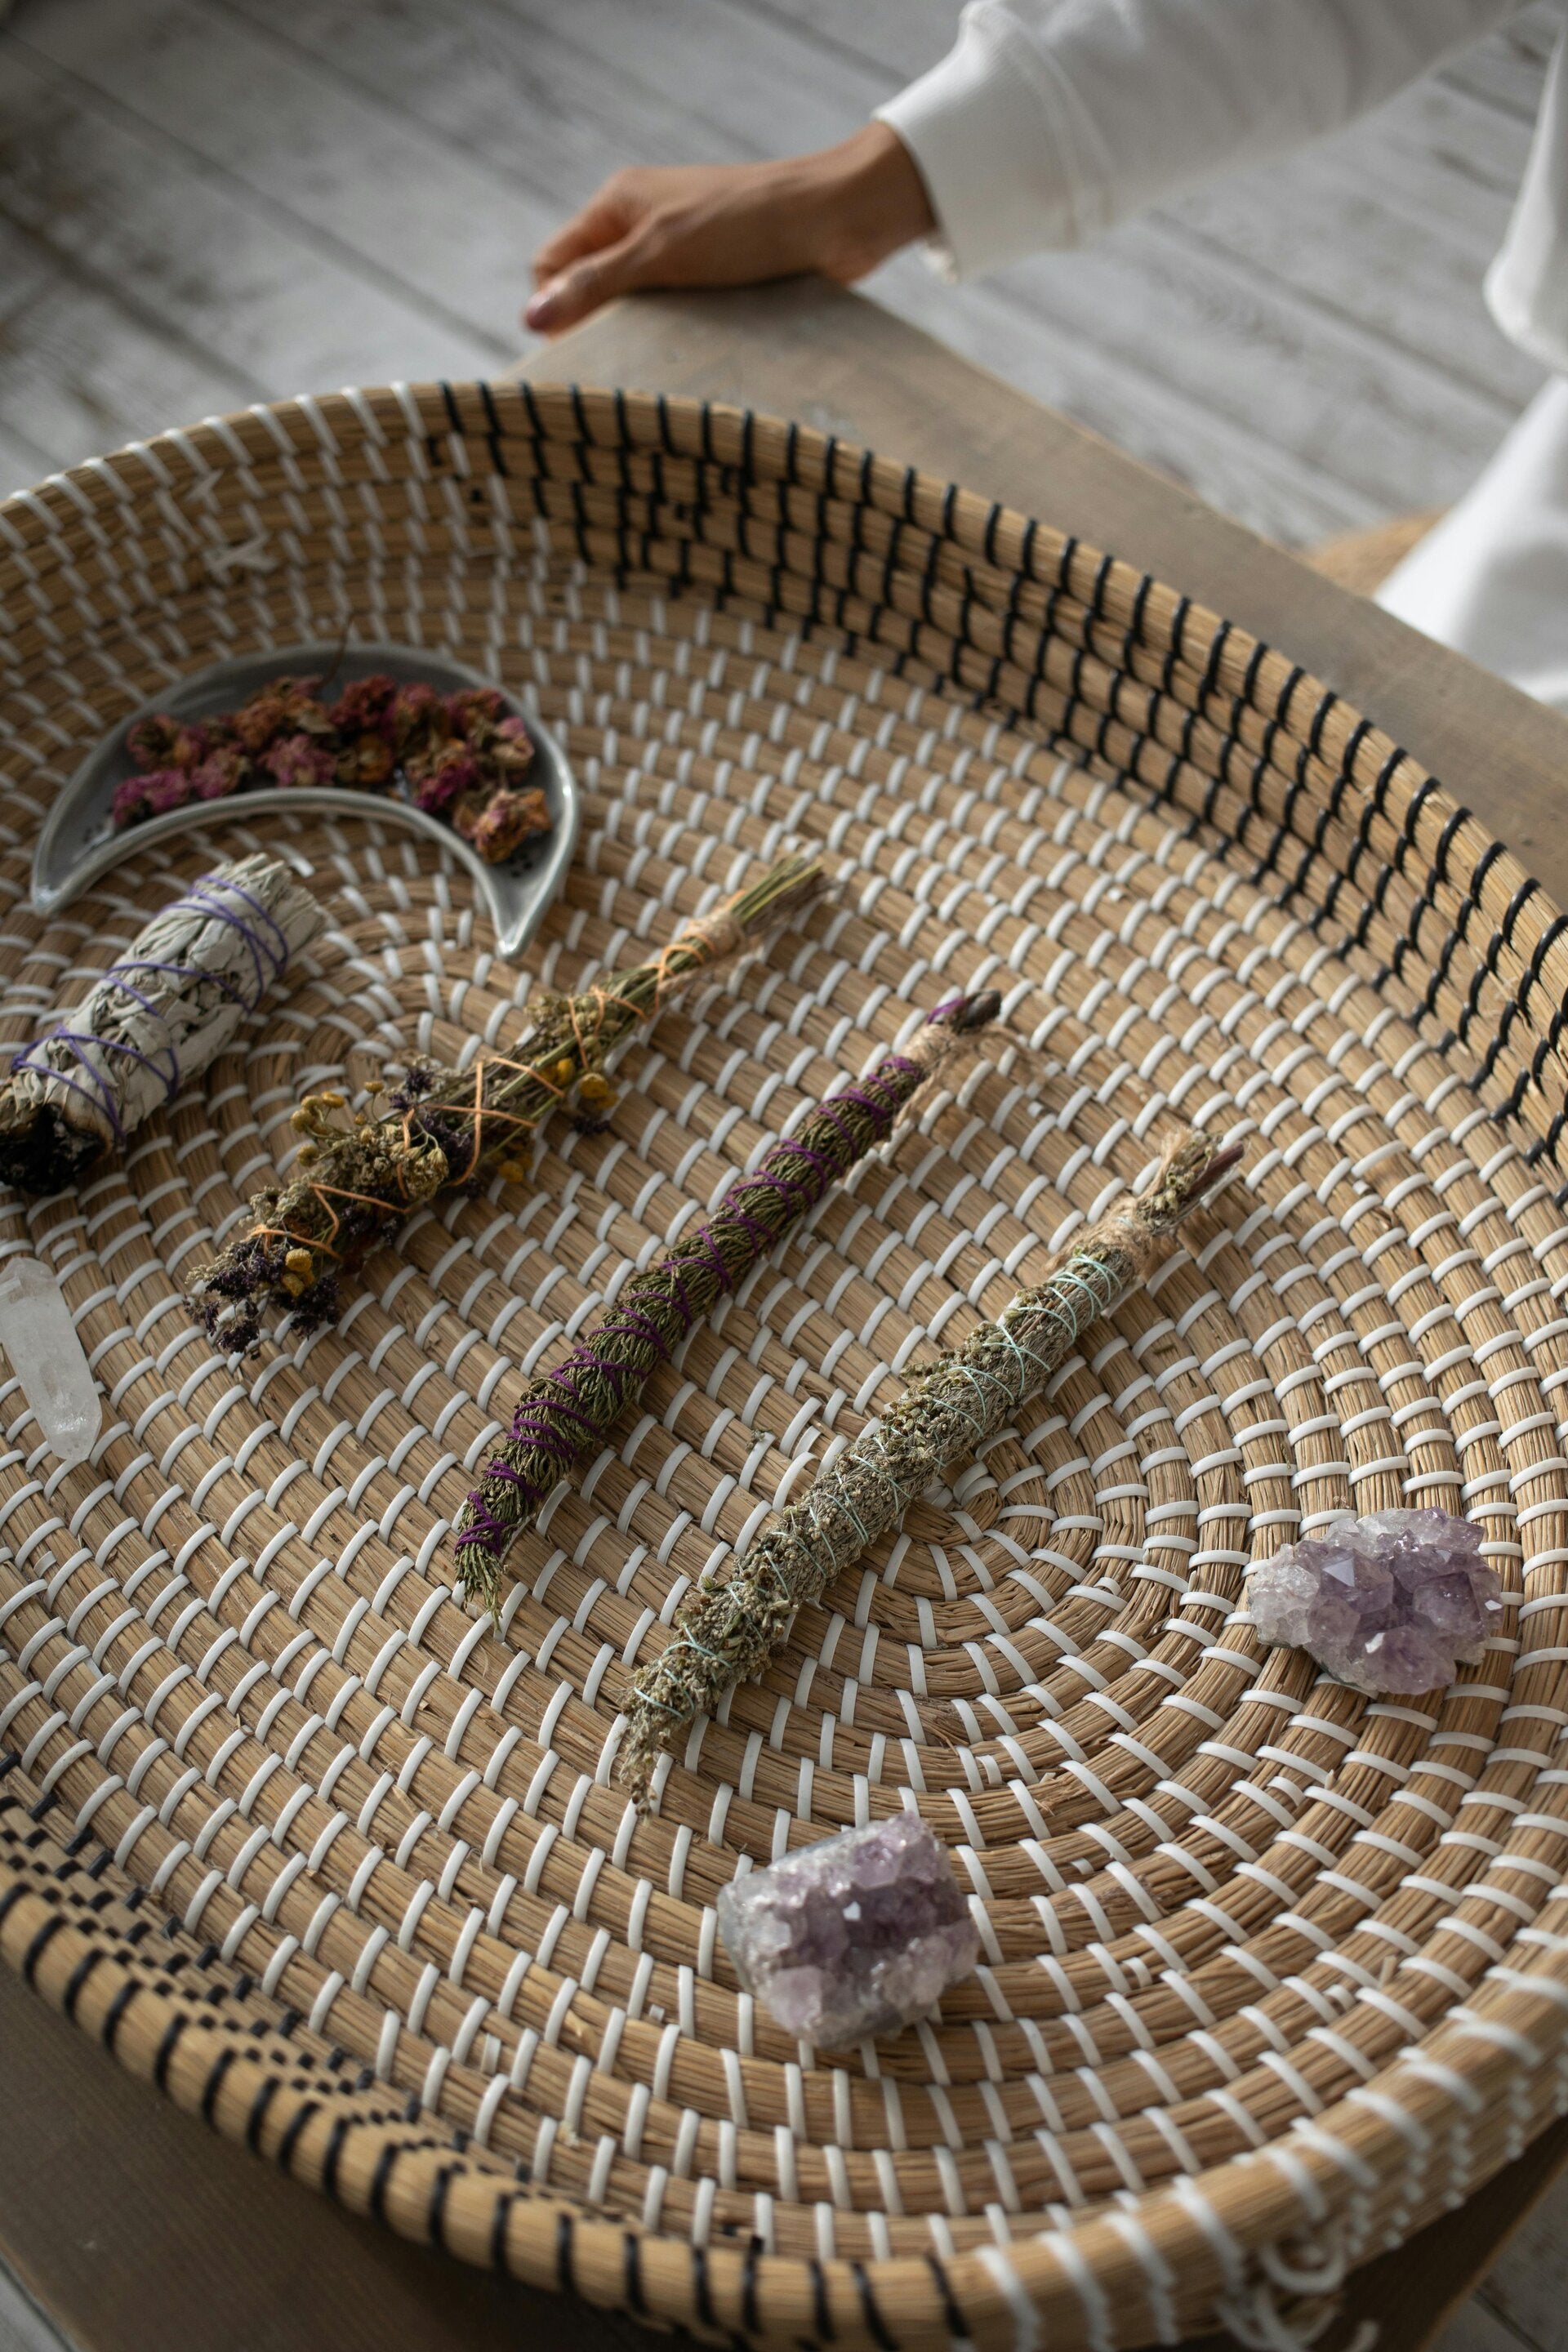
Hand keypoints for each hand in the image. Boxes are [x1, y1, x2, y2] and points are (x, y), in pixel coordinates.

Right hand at [525, 123, 934, 335]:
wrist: (837, 221)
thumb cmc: (747, 224)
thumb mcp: (660, 254)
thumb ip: (596, 286)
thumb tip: (530, 320)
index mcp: (618, 205)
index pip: (552, 265)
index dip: (554, 308)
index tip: (575, 354)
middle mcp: (644, 227)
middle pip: (591, 293)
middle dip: (596, 332)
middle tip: (612, 374)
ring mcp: (682, 256)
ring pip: (636, 313)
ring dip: (640, 343)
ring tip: (653, 370)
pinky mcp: (717, 283)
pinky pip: (678, 321)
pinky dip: (676, 344)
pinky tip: (687, 364)